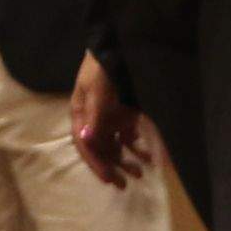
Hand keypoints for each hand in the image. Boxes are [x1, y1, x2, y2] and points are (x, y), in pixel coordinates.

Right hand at [68, 53, 154, 187]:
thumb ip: (95, 116)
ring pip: (115, 144)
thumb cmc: (104, 67)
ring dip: (124, 159)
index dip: (95, 163)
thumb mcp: (98, 90)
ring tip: (139, 172)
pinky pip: (129, 135)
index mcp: (81, 113)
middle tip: (124, 184)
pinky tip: (148, 155)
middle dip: (111, 166)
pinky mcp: (126, 113)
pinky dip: (137, 146)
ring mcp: (110, 116)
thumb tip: (87, 141)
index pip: (85, 144)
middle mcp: (94, 118)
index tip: (108, 179)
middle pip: (100, 148)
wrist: (120, 46)